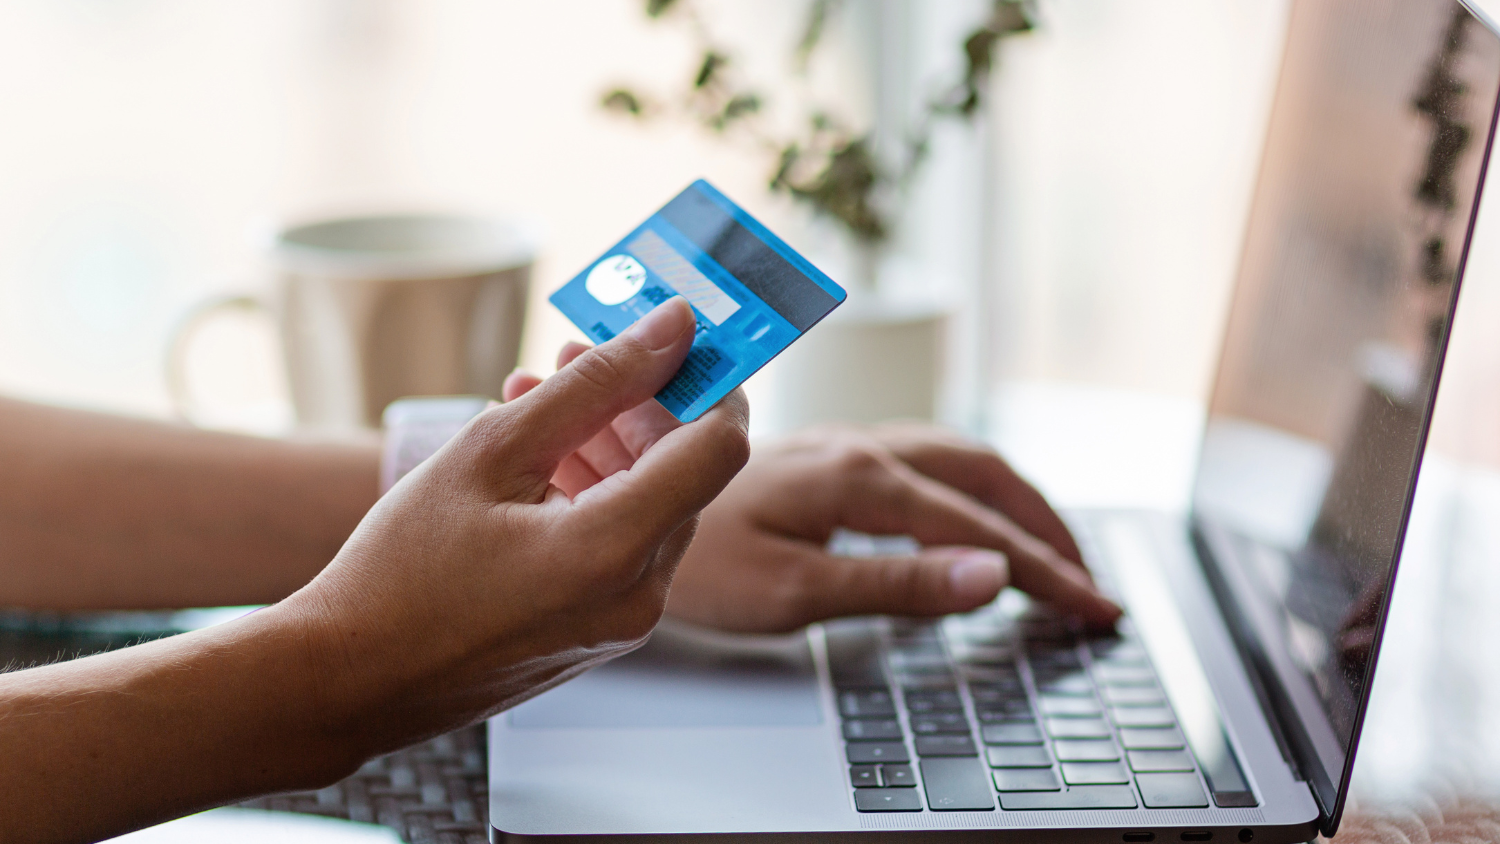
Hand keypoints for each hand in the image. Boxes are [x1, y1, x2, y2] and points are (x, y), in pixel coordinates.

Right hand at [282, 297, 749, 753]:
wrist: (351, 681)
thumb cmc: (402, 573)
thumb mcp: (491, 451)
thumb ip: (593, 385)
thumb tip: (671, 329)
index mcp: (615, 551)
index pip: (720, 445)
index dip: (708, 380)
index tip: (672, 340)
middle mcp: (638, 595)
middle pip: (685, 473)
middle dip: (639, 405)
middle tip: (576, 358)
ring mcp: (624, 622)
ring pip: (653, 505)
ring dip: (609, 443)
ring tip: (534, 401)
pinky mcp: (602, 632)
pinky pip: (625, 543)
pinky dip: (594, 492)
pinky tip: (535, 461)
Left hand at [664, 423, 1121, 632]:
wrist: (627, 504)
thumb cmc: (696, 557)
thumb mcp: (795, 589)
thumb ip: (897, 584)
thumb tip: (990, 575)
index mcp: (859, 477)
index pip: (980, 526)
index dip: (1045, 570)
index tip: (1092, 607)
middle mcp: (862, 446)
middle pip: (984, 473)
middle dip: (1046, 527)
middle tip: (1087, 583)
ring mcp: (848, 443)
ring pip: (959, 456)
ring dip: (1015, 501)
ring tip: (1051, 551)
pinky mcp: (833, 454)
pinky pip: (927, 459)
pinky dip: (973, 490)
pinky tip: (975, 516)